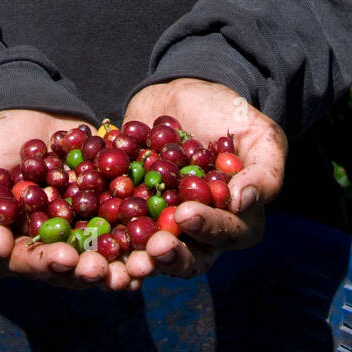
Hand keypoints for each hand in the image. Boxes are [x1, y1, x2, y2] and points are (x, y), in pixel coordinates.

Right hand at [0, 108, 144, 291]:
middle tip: (110, 270)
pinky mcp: (107, 205)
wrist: (24, 106)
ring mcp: (81, 227)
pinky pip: (127, 220)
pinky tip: (159, 229)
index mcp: (14, 248)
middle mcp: (51, 245)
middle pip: (73, 268)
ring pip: (104, 252)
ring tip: (141, 263)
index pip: (31, 264)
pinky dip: (142, 226)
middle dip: (92, 271)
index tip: (66, 258)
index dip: (48, 264)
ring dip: (123, 261)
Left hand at [119, 78, 286, 280]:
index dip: (207, 228)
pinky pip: (114, 228)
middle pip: (186, 256)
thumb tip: (241, 201)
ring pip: (148, 252)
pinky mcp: (126, 210)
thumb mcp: (260, 135)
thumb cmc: (229, 114)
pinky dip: (102, 234)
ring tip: (120, 261)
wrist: (181, 90)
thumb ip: (264, 171)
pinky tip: (87, 233)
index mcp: (234, 221)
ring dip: (134, 260)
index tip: (186, 214)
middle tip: (151, 248)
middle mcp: (197, 232)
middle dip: (168, 256)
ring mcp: (159, 224)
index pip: (225, 232)